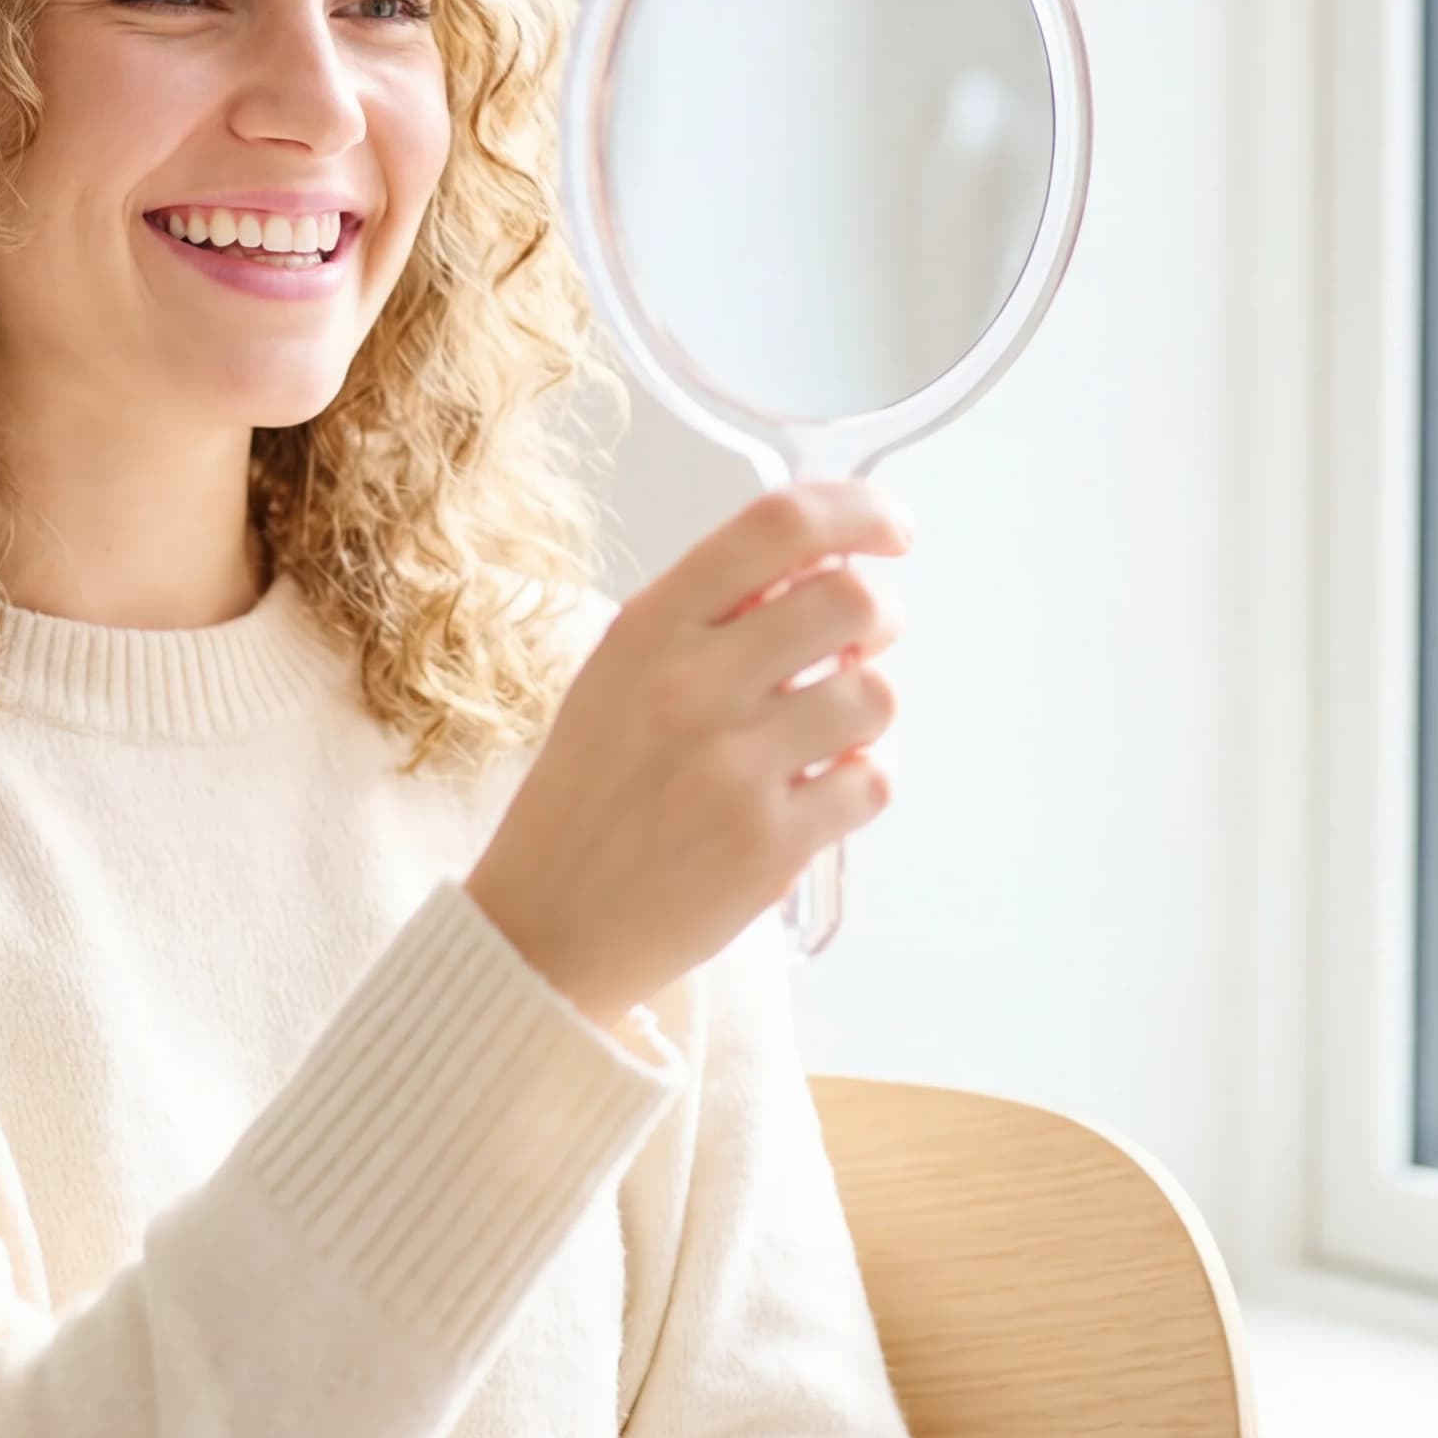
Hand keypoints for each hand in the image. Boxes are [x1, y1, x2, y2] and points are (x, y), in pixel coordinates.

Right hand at [466, 483, 907, 1022]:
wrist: (546, 925)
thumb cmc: (589, 793)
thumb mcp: (616, 675)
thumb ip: (708, 618)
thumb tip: (819, 569)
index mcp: (649, 628)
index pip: (779, 525)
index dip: (858, 512)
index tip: (891, 528)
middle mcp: (692, 686)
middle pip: (851, 601)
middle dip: (879, 617)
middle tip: (860, 646)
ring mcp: (734, 768)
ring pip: (876, 696)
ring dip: (867, 709)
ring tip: (825, 733)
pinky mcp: (771, 845)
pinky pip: (873, 781)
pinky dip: (861, 782)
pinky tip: (818, 791)